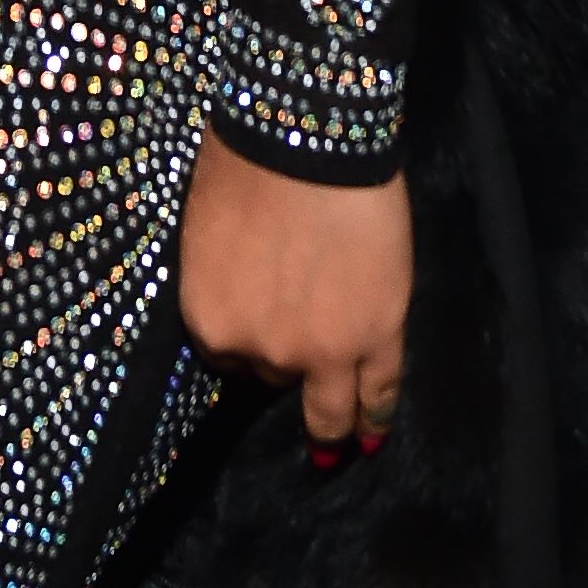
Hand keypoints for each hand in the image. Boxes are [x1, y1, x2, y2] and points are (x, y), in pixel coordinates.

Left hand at [176, 125, 409, 447]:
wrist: (305, 138)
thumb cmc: (245, 163)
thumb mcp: (207, 228)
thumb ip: (223, 277)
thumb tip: (241, 285)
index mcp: (209, 320)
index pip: (226, 357)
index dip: (247, 344)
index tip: (262, 336)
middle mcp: (260, 350)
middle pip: (273, 377)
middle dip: (285, 364)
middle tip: (300, 358)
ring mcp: (321, 350)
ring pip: (329, 408)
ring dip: (335, 430)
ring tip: (339, 449)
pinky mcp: (377, 335)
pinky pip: (380, 391)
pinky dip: (377, 416)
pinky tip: (373, 437)